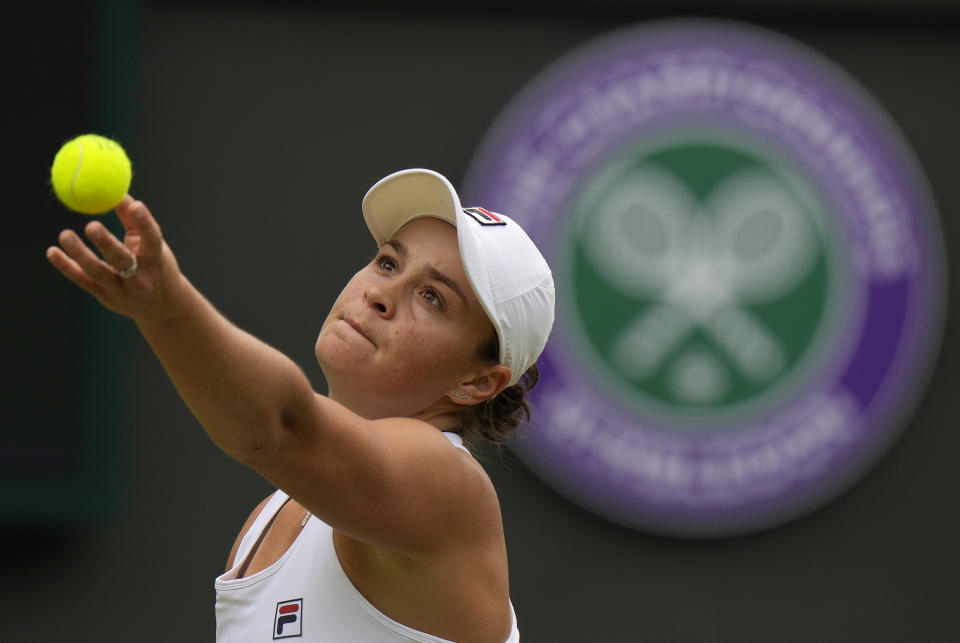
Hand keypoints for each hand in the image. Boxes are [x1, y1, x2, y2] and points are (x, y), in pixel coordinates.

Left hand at [46, 195, 185, 323]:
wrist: (161, 306)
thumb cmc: (156, 266)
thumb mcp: (152, 246)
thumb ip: (134, 221)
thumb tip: (118, 192)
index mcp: (156, 261)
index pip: (152, 240)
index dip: (145, 223)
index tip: (135, 205)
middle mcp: (140, 278)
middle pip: (122, 260)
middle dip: (107, 244)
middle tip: (91, 225)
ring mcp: (122, 291)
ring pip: (98, 272)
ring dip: (80, 254)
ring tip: (65, 234)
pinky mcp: (105, 297)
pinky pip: (83, 281)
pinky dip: (66, 266)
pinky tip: (52, 252)